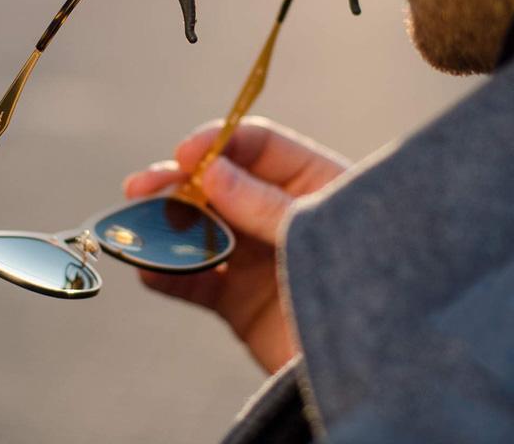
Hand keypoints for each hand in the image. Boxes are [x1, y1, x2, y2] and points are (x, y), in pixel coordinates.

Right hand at [124, 116, 348, 373]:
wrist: (380, 370)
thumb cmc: (367, 282)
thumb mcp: (317, 230)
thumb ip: (264, 203)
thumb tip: (210, 170)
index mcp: (312, 181)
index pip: (258, 146)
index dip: (219, 143)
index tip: (185, 153)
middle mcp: (278, 213)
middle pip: (218, 183)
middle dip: (177, 182)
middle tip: (140, 186)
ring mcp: (257, 256)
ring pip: (200, 228)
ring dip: (163, 223)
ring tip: (133, 224)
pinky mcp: (240, 301)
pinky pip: (196, 280)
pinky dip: (168, 271)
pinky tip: (147, 267)